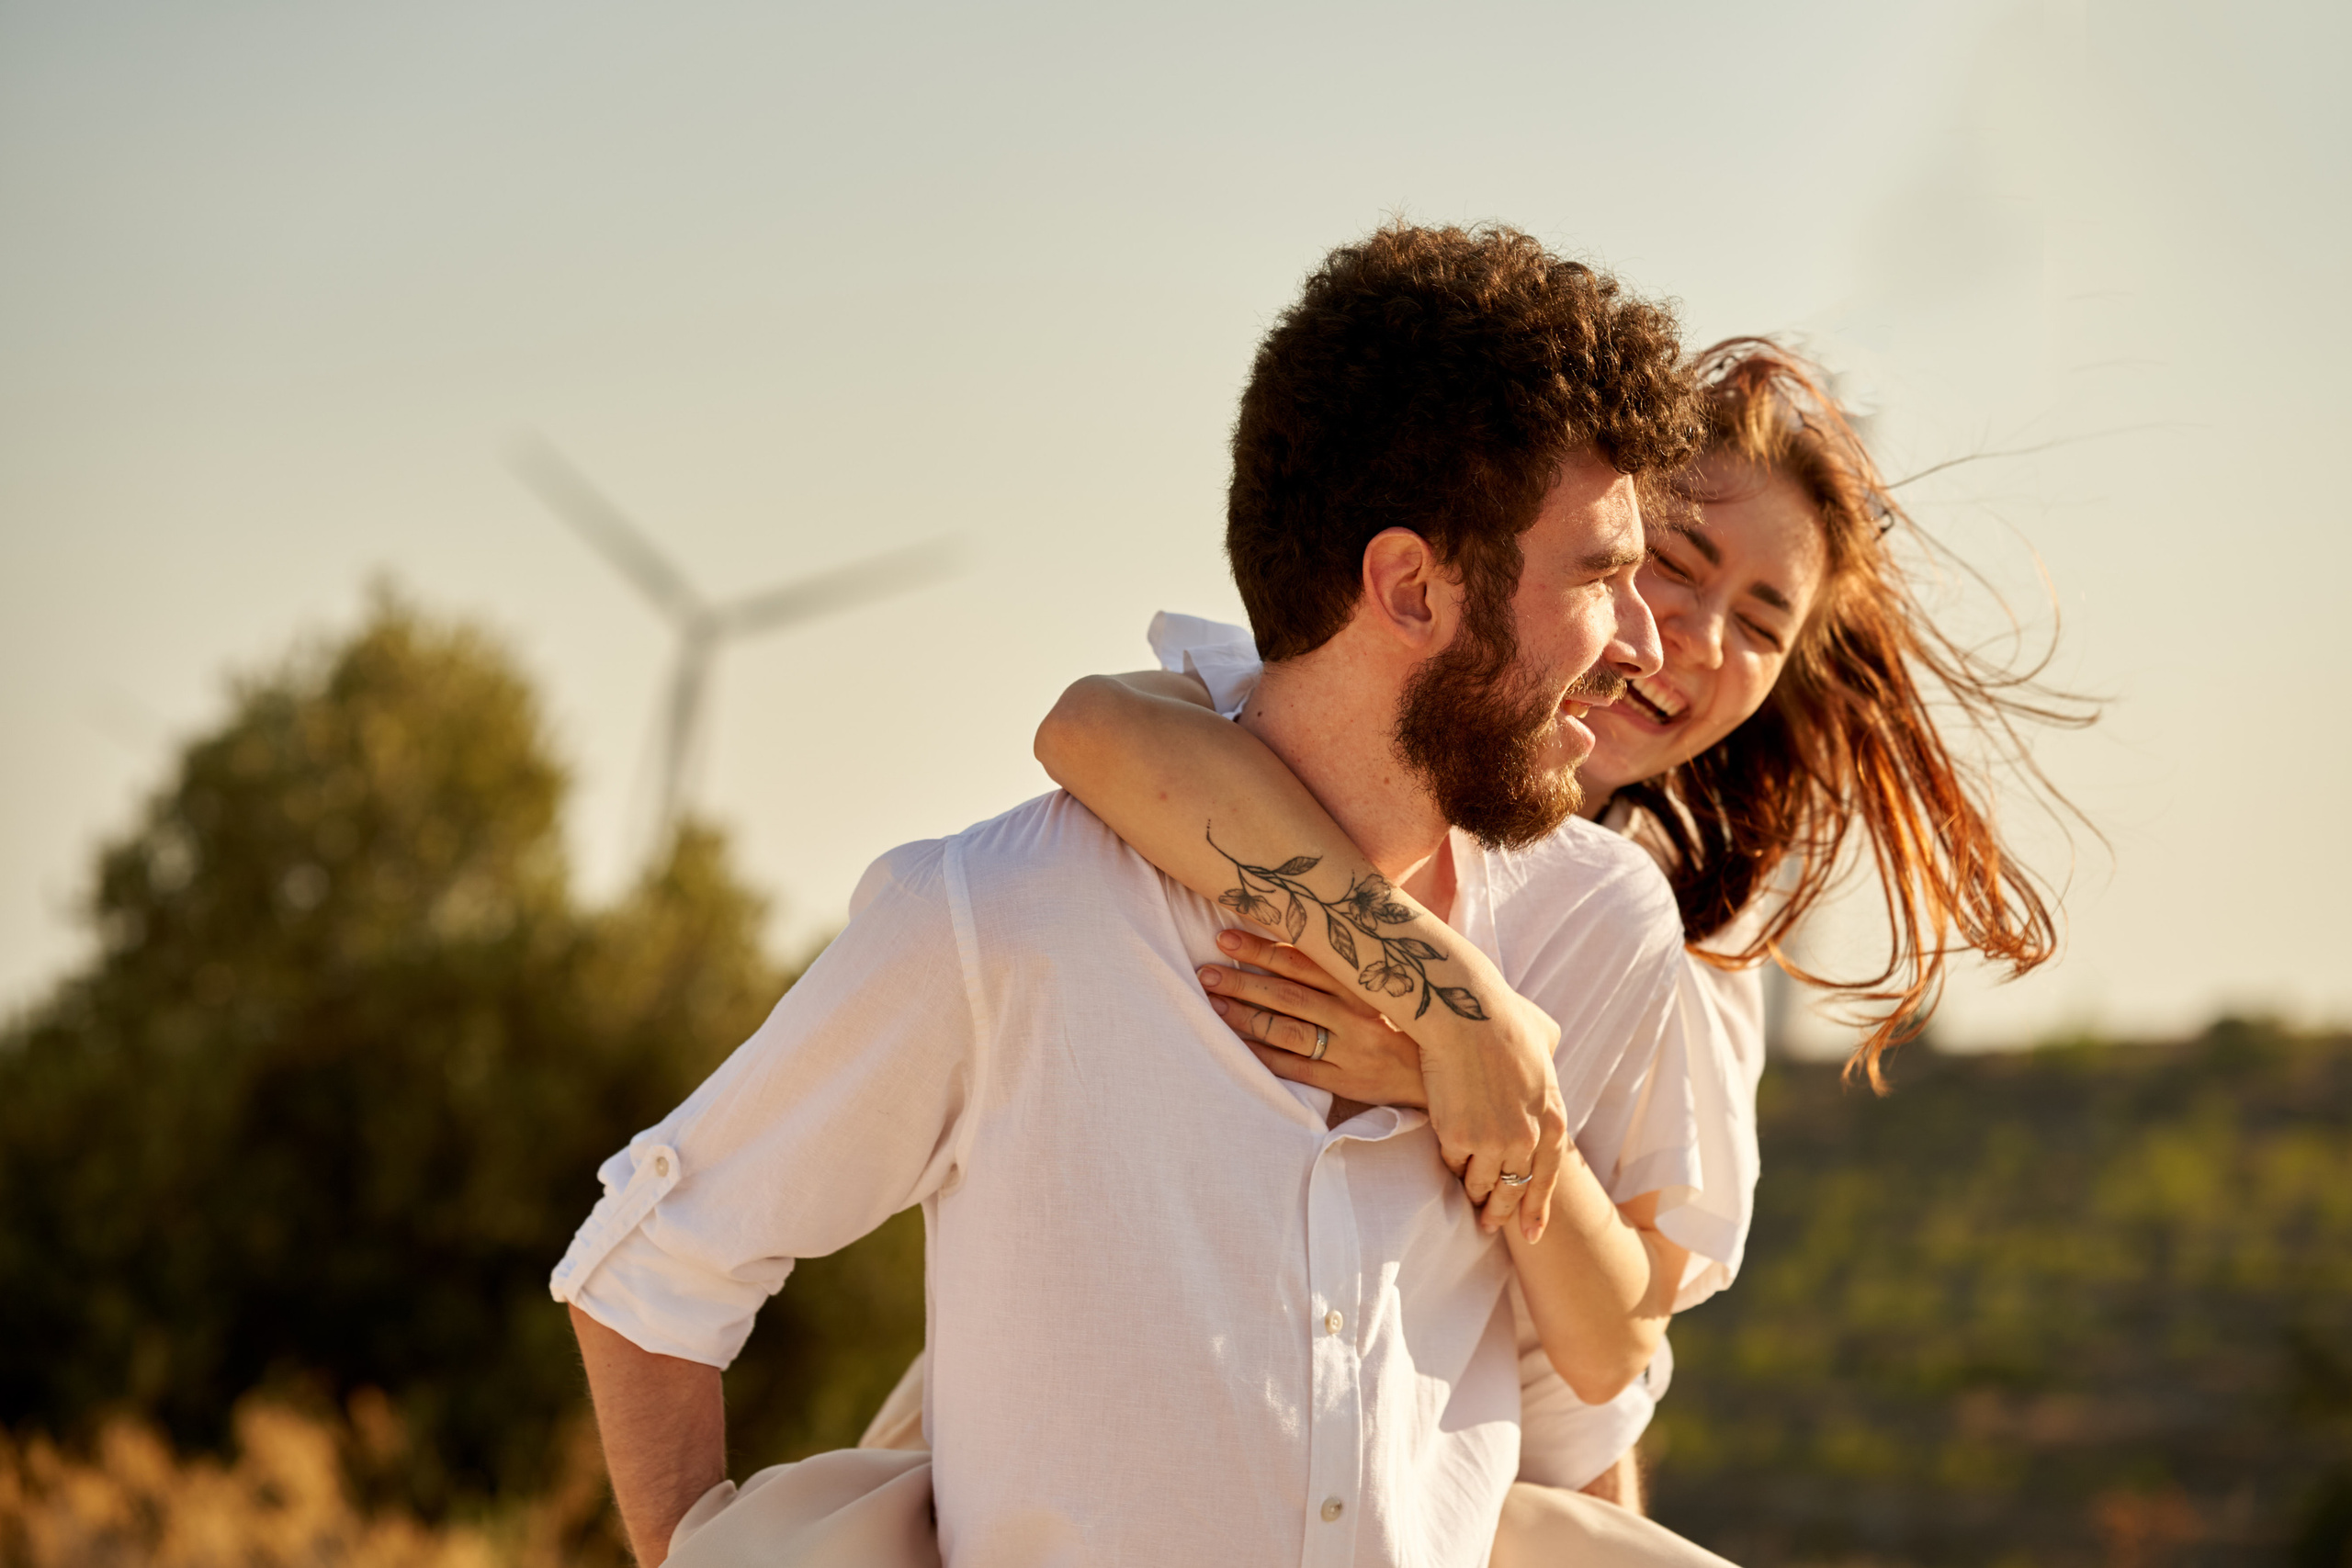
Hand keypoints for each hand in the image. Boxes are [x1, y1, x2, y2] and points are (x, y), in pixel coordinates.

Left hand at [1201, 930, 1426, 1108]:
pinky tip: (1236, 1044)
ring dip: (1245, 1017)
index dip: (1262, 948)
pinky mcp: (1344, 1082)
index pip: (1304, 961)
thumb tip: (1303, 924)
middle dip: (1243, 981)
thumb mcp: (1385, 984)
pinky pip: (1293, 1069)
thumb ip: (1347, 960)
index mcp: (1363, 984)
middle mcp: (1356, 1015)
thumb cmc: (1405, 1019)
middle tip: (1206, 971)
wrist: (1440, 1072)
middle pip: (1288, 994)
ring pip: (1287, 1031)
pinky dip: (1261, 1056)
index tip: (1226, 937)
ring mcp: (1349, 1051)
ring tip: (1214, 1003)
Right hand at [1418, 981, 1568, 1243]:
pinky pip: (1451, 1161)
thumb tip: (1545, 1052)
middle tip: (1489, 1224)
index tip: (1531, 1234)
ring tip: (1467, 1195)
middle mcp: (1527, 1138)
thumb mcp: (1545, 1038)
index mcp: (1553, 1117)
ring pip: (1480, 1183)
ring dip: (1473, 1189)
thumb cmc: (1504, 1018)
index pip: (1548, 1177)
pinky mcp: (1458, 1138)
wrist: (1466, 1015)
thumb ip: (1547, 1057)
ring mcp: (1492, 1142)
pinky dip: (1449, 1160)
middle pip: (1514, 1188)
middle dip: (1502, 1212)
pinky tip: (1447, 1155)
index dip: (1537, 1209)